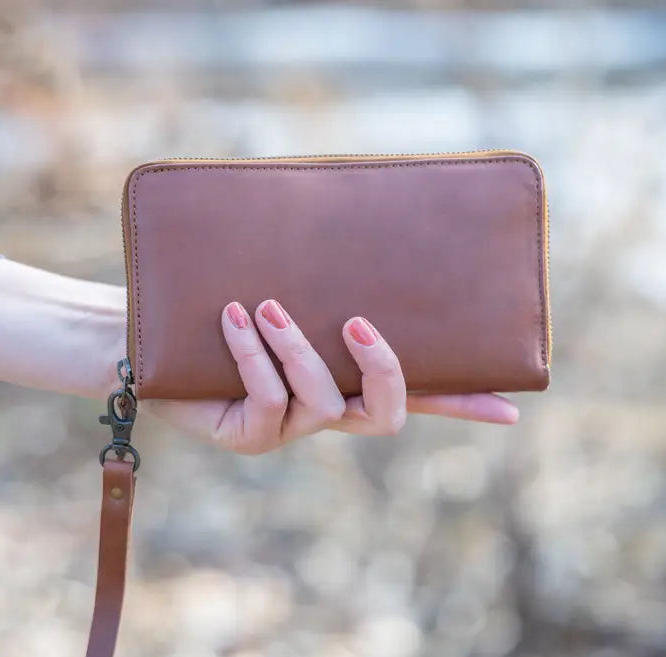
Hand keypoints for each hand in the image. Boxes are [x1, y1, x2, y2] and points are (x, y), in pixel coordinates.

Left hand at [140, 299, 518, 454]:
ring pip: (324, 405)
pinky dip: (253, 357)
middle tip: (356, 324)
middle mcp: (327, 408)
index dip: (464, 402)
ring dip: (297, 351)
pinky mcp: (249, 437)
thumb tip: (356, 209)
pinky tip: (231, 318)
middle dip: (382, 370)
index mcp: (346, 375)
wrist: (153, 330)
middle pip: (387, 416)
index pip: (419, 393)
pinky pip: (267, 402)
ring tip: (265, 306)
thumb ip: (320, 264)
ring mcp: (290, 427)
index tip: (513, 405)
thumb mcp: (283, 277)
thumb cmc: (224, 298)